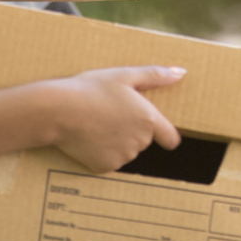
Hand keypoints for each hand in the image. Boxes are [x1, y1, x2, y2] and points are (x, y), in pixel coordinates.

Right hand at [48, 65, 184, 173]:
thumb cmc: (92, 89)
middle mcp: (139, 142)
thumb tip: (181, 73)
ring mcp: (122, 157)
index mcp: (148, 119)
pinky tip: (89, 137)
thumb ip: (155, 76)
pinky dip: (101, 152)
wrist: (59, 111)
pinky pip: (109, 160)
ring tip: (97, 123)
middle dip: (132, 129)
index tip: (160, 133)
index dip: (166, 135)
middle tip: (111, 113)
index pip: (171, 138)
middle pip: (143, 140)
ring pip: (126, 150)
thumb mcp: (125, 75)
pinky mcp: (104, 167)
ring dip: (117, 141)